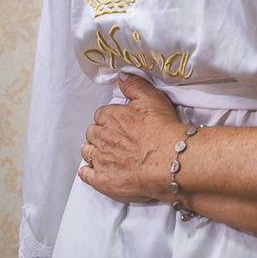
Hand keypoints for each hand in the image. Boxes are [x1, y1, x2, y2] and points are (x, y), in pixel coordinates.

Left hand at [78, 75, 183, 202]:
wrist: (169, 159)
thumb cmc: (162, 130)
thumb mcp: (152, 98)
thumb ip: (134, 85)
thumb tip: (122, 77)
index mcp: (111, 117)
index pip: (101, 114)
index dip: (108, 118)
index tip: (116, 121)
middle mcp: (102, 137)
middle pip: (92, 133)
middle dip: (99, 133)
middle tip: (111, 137)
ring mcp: (101, 160)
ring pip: (87, 152)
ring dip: (92, 150)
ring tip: (102, 152)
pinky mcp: (103, 180)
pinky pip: (87, 175)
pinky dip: (87, 171)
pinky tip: (92, 170)